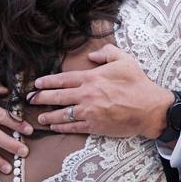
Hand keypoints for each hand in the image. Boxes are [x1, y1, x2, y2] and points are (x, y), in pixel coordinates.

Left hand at [29, 45, 173, 138]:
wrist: (150, 109)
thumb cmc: (138, 84)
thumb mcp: (124, 60)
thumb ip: (106, 53)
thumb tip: (92, 55)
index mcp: (91, 78)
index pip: (63, 80)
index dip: (47, 82)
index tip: (37, 84)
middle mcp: (87, 95)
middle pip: (58, 97)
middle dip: (41, 98)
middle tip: (30, 100)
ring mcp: (89, 112)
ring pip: (63, 114)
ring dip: (49, 116)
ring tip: (40, 117)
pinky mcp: (95, 126)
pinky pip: (74, 127)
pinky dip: (62, 128)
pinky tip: (55, 128)